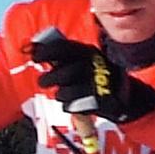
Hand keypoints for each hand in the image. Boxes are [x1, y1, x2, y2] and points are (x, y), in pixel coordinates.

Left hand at [27, 29, 154, 123]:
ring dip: (60, 93)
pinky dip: (69, 105)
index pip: (64, 48)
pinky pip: (74, 106)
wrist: (125, 95)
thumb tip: (30, 47)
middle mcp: (94, 66)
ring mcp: (97, 85)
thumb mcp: (83, 59)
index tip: (35, 56)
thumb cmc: (95, 75)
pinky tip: (71, 102)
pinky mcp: (100, 102)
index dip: (46, 51)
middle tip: (42, 81)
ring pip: (67, 91)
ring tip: (61, 93)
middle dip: (49, 78)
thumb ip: (61, 56)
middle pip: (64, 72)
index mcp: (89, 52)